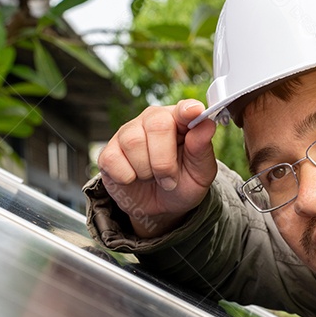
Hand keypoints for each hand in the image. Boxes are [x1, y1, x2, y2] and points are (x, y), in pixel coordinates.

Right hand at [96, 100, 217, 237]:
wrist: (161, 207)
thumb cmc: (182, 183)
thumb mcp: (200, 173)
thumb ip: (202, 149)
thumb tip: (207, 125)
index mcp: (179, 121)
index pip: (184, 109)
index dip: (188, 110)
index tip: (194, 113)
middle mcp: (152, 120)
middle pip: (157, 125)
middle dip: (164, 161)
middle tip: (169, 180)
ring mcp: (127, 133)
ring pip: (133, 142)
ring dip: (146, 170)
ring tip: (152, 177)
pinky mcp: (108, 151)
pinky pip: (112, 159)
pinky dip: (126, 177)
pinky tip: (133, 178)